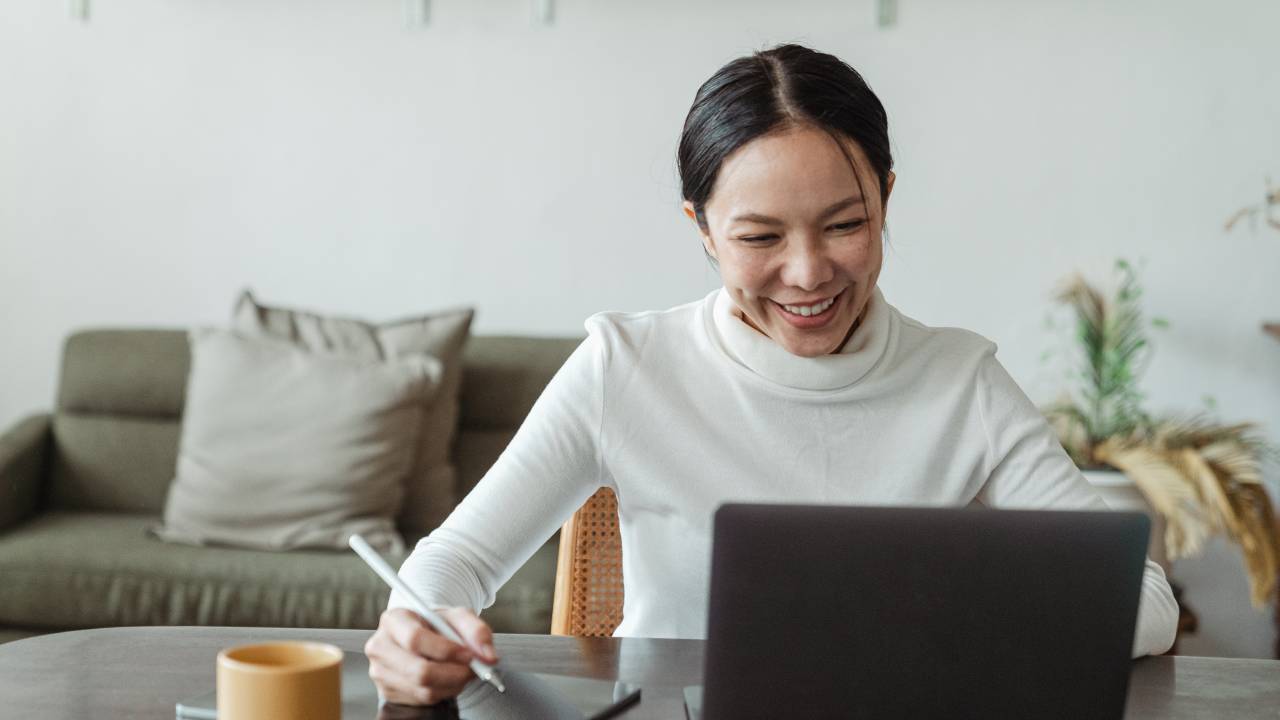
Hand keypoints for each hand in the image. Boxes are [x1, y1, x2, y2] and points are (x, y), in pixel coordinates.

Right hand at [365, 607, 499, 705]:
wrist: (423, 634)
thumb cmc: (437, 624)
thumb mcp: (458, 617)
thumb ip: (476, 630)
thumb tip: (488, 656)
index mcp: (393, 620)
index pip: (416, 639)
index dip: (446, 650)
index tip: (469, 654)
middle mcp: (380, 646)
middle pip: (419, 671)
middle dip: (454, 673)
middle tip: (474, 669)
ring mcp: (380, 672)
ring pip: (423, 689)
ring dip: (452, 684)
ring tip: (463, 671)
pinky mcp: (387, 692)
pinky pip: (422, 699)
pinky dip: (444, 692)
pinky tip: (449, 679)